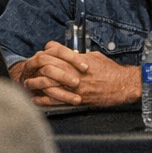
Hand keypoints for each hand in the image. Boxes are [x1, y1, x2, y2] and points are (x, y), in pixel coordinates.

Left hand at [9, 42, 138, 106]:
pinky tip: (36, 99)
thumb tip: (68, 54)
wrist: (123, 85)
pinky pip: (56, 101)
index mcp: (77, 60)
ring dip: (36, 83)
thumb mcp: (94, 56)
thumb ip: (79, 56)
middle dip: (35, 67)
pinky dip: (44, 100)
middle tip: (28, 68)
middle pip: (47, 66)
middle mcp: (74, 73)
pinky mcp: (77, 100)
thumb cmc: (111, 71)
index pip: (54, 52)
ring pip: (48, 83)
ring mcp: (74, 87)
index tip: (40, 55)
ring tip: (28, 84)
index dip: (44, 52)